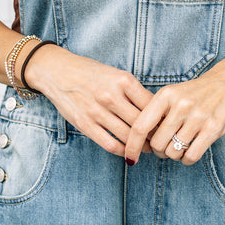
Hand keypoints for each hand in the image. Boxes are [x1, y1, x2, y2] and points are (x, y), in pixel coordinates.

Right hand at [24, 45, 153, 156]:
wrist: (58, 72)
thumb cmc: (91, 73)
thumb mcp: (116, 74)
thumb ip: (134, 91)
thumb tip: (156, 112)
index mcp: (123, 80)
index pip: (152, 104)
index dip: (162, 117)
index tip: (167, 124)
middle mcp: (111, 96)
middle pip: (142, 123)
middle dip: (154, 134)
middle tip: (161, 140)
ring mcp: (97, 111)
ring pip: (128, 136)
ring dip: (141, 146)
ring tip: (148, 148)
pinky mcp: (85, 124)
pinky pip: (110, 144)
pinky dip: (123, 151)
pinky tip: (129, 152)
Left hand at [124, 59, 224, 165]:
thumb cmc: (199, 91)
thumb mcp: (174, 93)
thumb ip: (158, 112)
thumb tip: (140, 138)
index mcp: (166, 95)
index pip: (140, 126)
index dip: (132, 146)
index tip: (130, 157)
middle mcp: (180, 106)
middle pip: (156, 144)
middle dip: (158, 151)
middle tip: (166, 147)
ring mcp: (197, 117)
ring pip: (173, 152)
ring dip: (174, 155)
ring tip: (180, 146)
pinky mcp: (213, 128)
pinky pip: (191, 155)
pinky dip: (187, 159)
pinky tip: (190, 151)